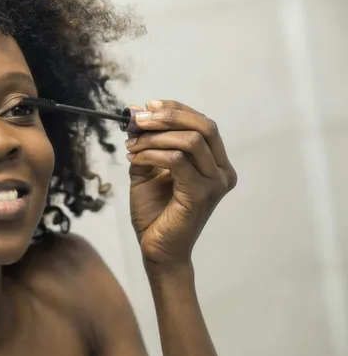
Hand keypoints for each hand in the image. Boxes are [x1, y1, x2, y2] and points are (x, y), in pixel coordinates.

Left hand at [125, 100, 236, 273]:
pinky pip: (177, 161)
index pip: (203, 123)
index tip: (147, 105)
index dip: (176, 109)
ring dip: (155, 137)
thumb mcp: (148, 171)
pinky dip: (152, 154)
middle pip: (204, 126)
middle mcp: (222, 172)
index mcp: (215, 164)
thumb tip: (136, 115)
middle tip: (138, 118)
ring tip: (132, 145)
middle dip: (168, 117)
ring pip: (190, 141)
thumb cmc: (155, 213)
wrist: (157, 250)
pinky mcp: (200, 195)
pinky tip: (135, 159)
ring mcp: (215, 183)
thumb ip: (148, 145)